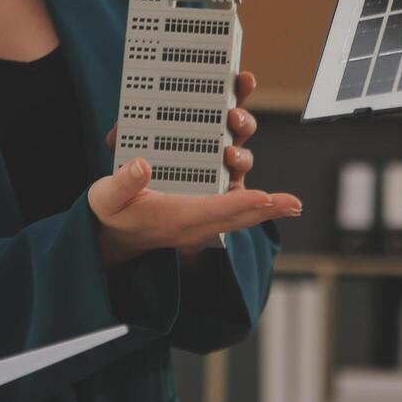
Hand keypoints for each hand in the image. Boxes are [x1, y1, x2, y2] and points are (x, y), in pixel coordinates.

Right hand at [102, 70, 281, 259]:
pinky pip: (233, 211)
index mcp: (174, 217)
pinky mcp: (201, 212)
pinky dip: (254, 207)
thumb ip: (122, 182)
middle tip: (294, 205)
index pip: (212, 210)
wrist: (113, 237)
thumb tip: (141, 165)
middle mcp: (193, 221)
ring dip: (266, 207)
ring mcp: (200, 218)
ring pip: (240, 215)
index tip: (265, 198)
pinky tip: (270, 202)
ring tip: (291, 203)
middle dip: (268, 210)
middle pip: (238, 217)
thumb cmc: (111, 213)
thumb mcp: (106, 197)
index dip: (240, 203)